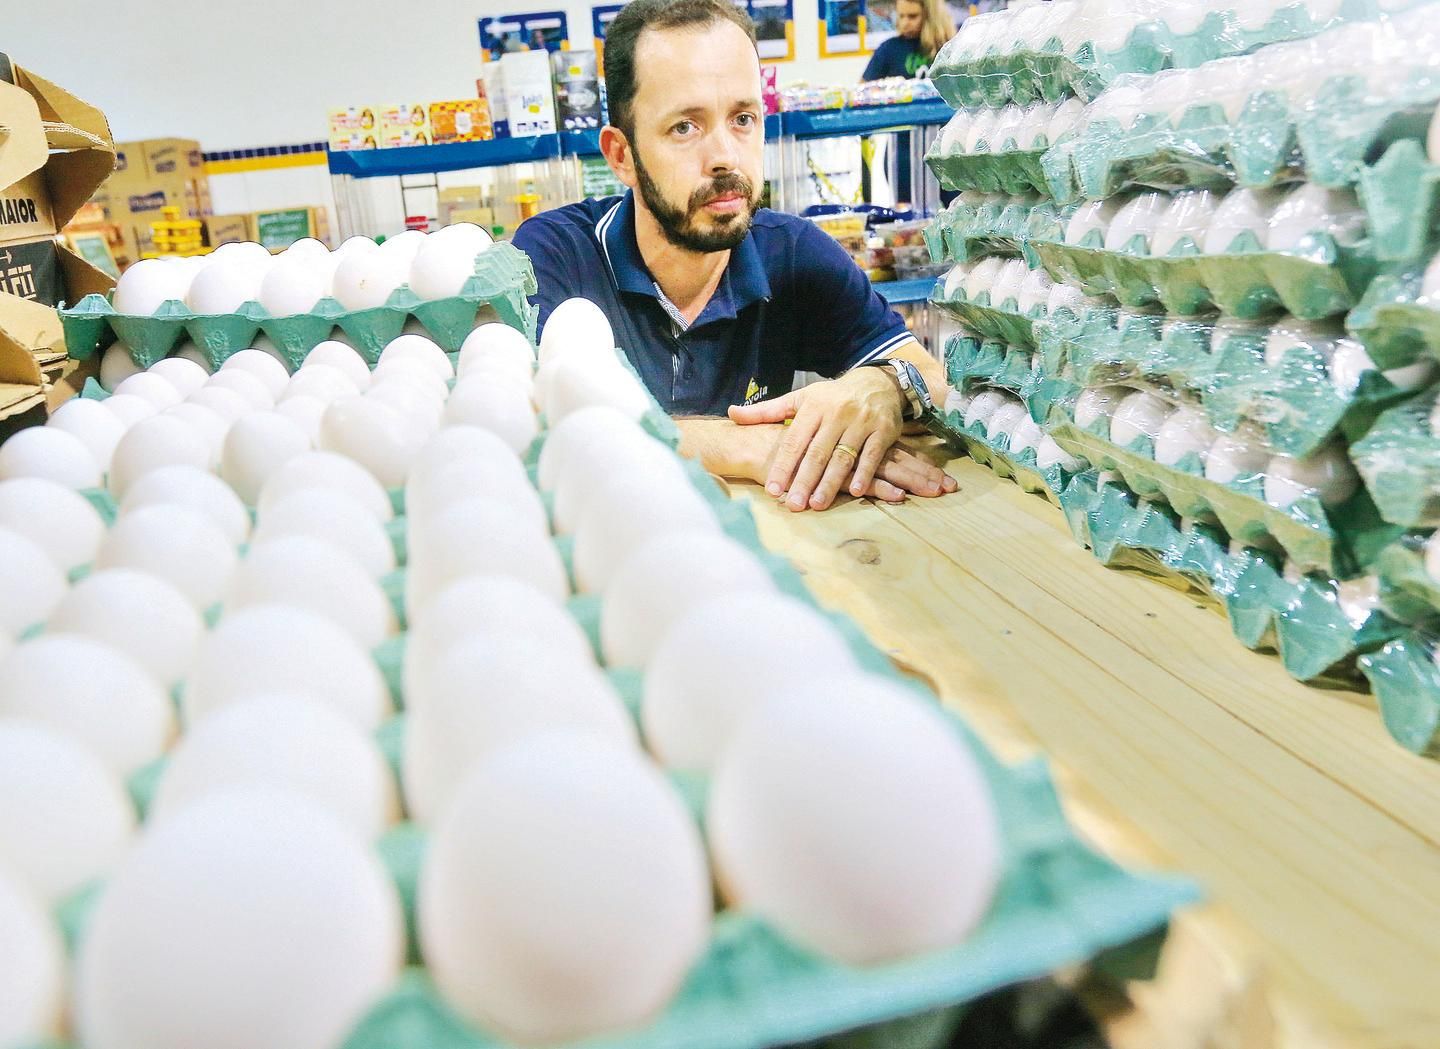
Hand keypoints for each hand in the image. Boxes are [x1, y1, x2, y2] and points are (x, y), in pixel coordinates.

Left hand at [729, 369, 906, 509]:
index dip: (783, 466)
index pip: (794, 441)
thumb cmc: (831, 397)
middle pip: (818, 452)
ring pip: (843, 457)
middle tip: (793, 504)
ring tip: (817, 504)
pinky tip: (855, 491)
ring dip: (830, 482)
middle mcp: (837, 414)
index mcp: (813, 407)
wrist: (876, 382)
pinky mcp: (883, 430)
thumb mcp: (800, 399)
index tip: (772, 489)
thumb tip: (732, 413)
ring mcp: (861, 422)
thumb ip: (766, 411)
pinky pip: (872, 455)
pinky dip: (864, 473)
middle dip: (804, 480)